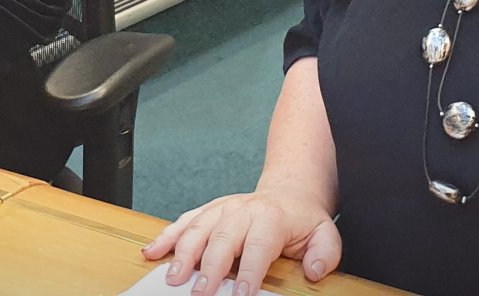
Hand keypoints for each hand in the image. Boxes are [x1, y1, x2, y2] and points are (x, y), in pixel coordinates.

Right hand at [142, 189, 341, 295]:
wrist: (289, 193)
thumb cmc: (303, 220)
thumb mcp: (325, 234)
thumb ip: (324, 253)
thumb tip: (312, 271)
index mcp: (271, 217)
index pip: (259, 246)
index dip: (249, 271)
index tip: (241, 294)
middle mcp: (242, 210)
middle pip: (222, 239)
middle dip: (209, 267)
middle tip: (198, 293)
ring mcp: (221, 209)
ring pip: (197, 229)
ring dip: (182, 253)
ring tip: (173, 277)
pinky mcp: (208, 212)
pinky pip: (184, 222)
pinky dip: (167, 237)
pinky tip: (152, 252)